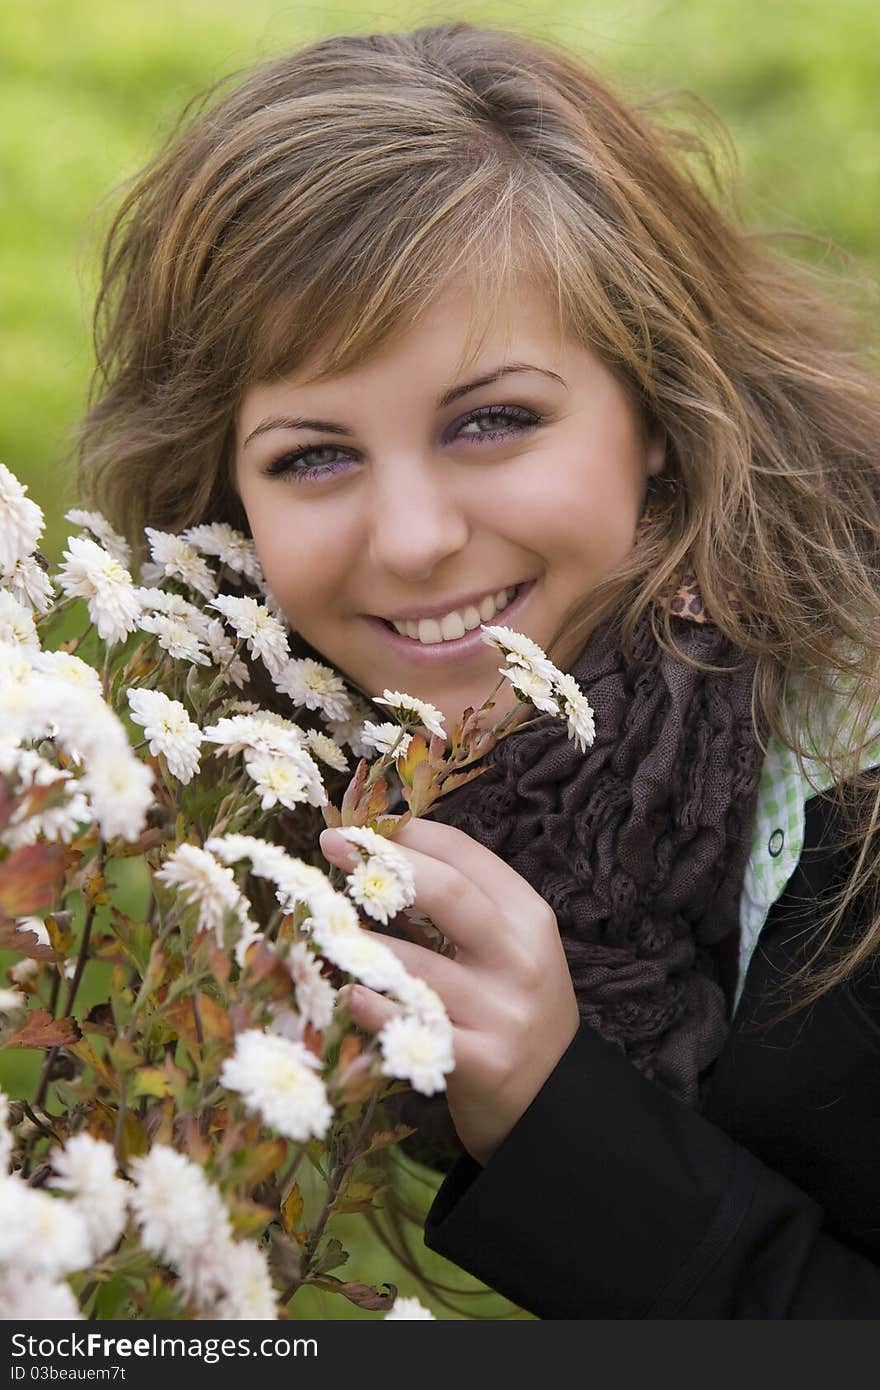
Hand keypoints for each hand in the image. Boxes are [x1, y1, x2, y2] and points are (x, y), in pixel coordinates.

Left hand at [320, 819, 579, 1165]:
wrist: (556, 1100)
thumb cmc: (513, 1006)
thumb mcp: (507, 946)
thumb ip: (460, 905)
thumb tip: (384, 852)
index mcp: (527, 916)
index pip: (465, 855)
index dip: (407, 833)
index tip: (359, 824)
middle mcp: (519, 958)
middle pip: (448, 894)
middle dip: (384, 866)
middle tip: (331, 847)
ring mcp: (502, 1012)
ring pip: (420, 966)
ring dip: (363, 944)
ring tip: (324, 927)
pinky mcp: (482, 1063)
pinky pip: (416, 1029)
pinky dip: (376, 1010)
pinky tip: (349, 997)